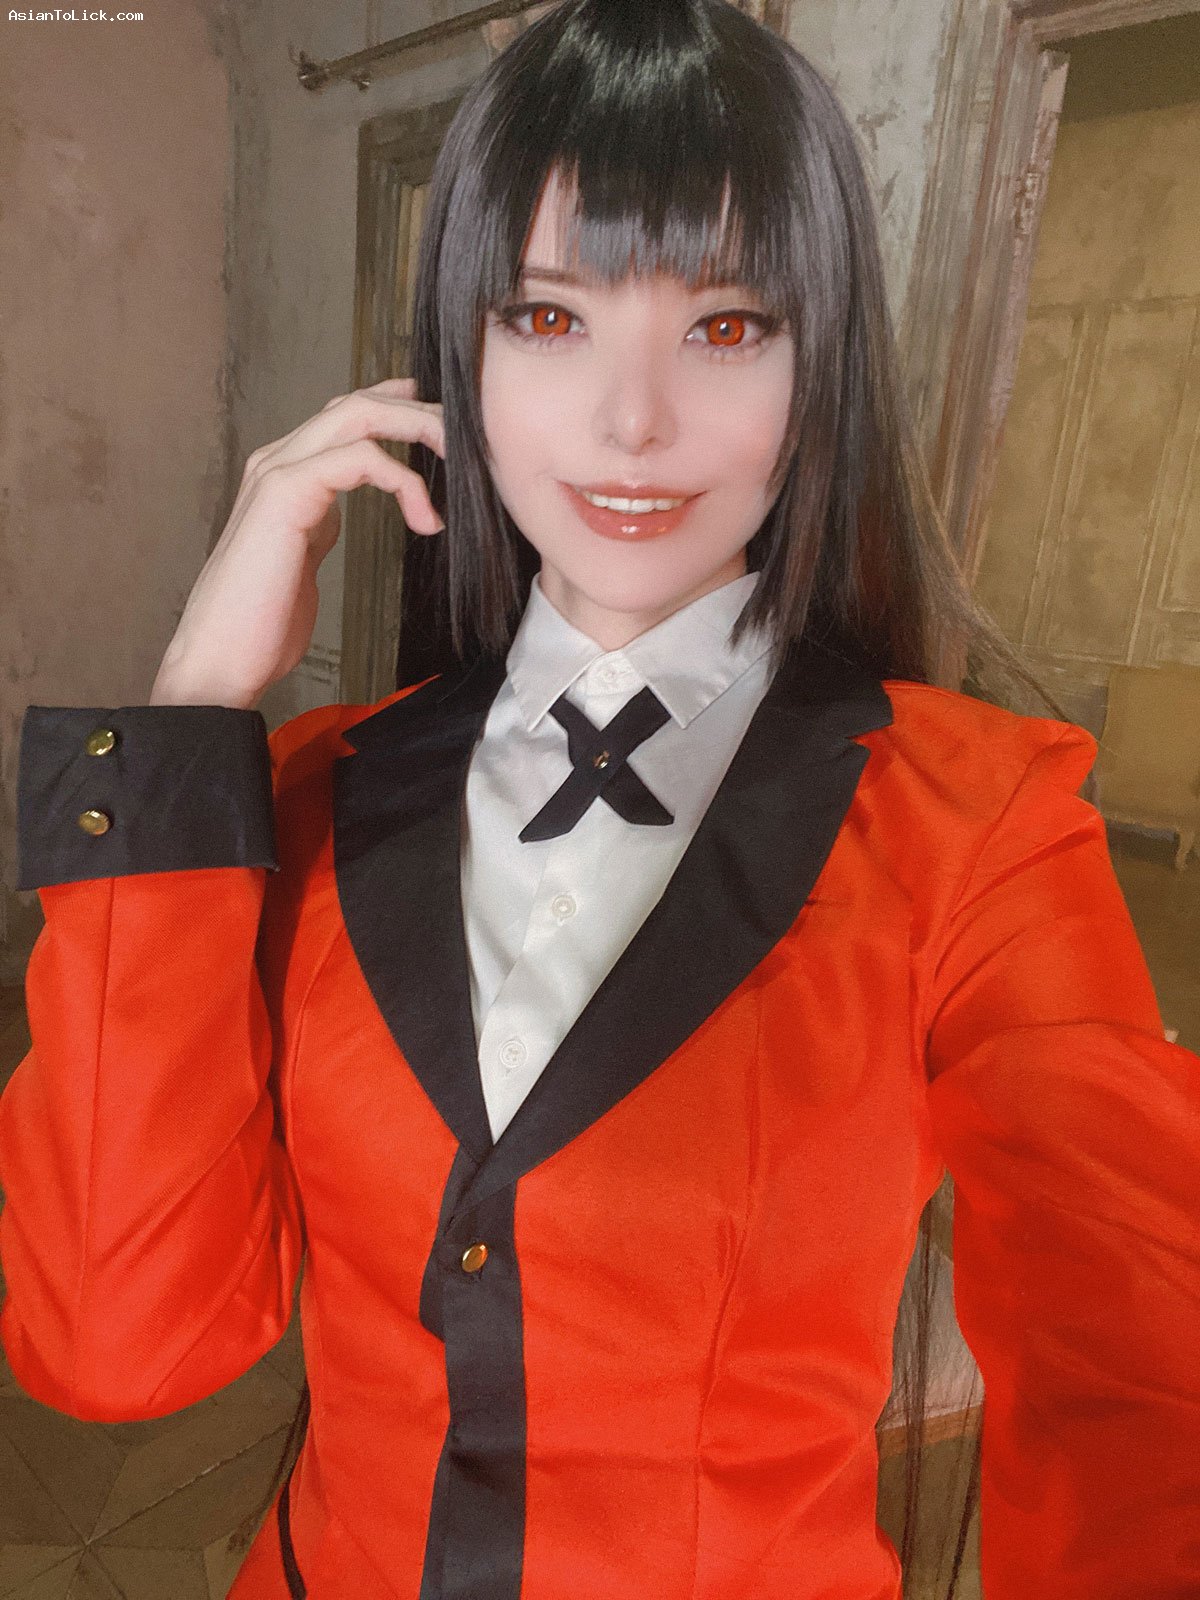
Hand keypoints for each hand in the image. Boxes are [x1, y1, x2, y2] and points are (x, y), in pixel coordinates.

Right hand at [150, 378, 444, 709]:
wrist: (222, 658)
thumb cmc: (260, 623)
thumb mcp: (301, 560)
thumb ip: (318, 527)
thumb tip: (340, 516)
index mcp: (284, 476)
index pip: (341, 417)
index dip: (393, 406)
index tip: (437, 418)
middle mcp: (277, 462)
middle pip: (355, 404)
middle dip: (415, 410)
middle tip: (463, 432)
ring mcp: (278, 472)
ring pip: (358, 416)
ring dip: (416, 428)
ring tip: (457, 456)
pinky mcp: (286, 493)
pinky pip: (360, 458)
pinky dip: (403, 479)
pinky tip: (425, 517)